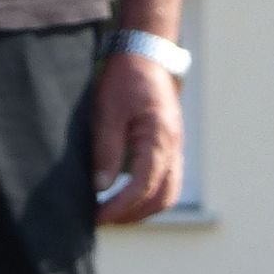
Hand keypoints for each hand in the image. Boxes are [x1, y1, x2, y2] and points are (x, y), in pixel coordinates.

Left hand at [92, 50, 183, 224]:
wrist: (145, 53)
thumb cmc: (126, 77)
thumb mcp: (108, 111)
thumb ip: (106, 150)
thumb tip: (101, 187)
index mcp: (159, 139)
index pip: (143, 187)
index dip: (120, 207)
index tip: (98, 217)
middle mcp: (174, 148)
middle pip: (161, 199)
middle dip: (132, 214)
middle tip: (104, 219)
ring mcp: (176, 150)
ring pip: (167, 195)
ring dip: (143, 210)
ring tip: (116, 214)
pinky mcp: (171, 148)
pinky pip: (167, 183)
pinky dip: (150, 197)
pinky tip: (129, 198)